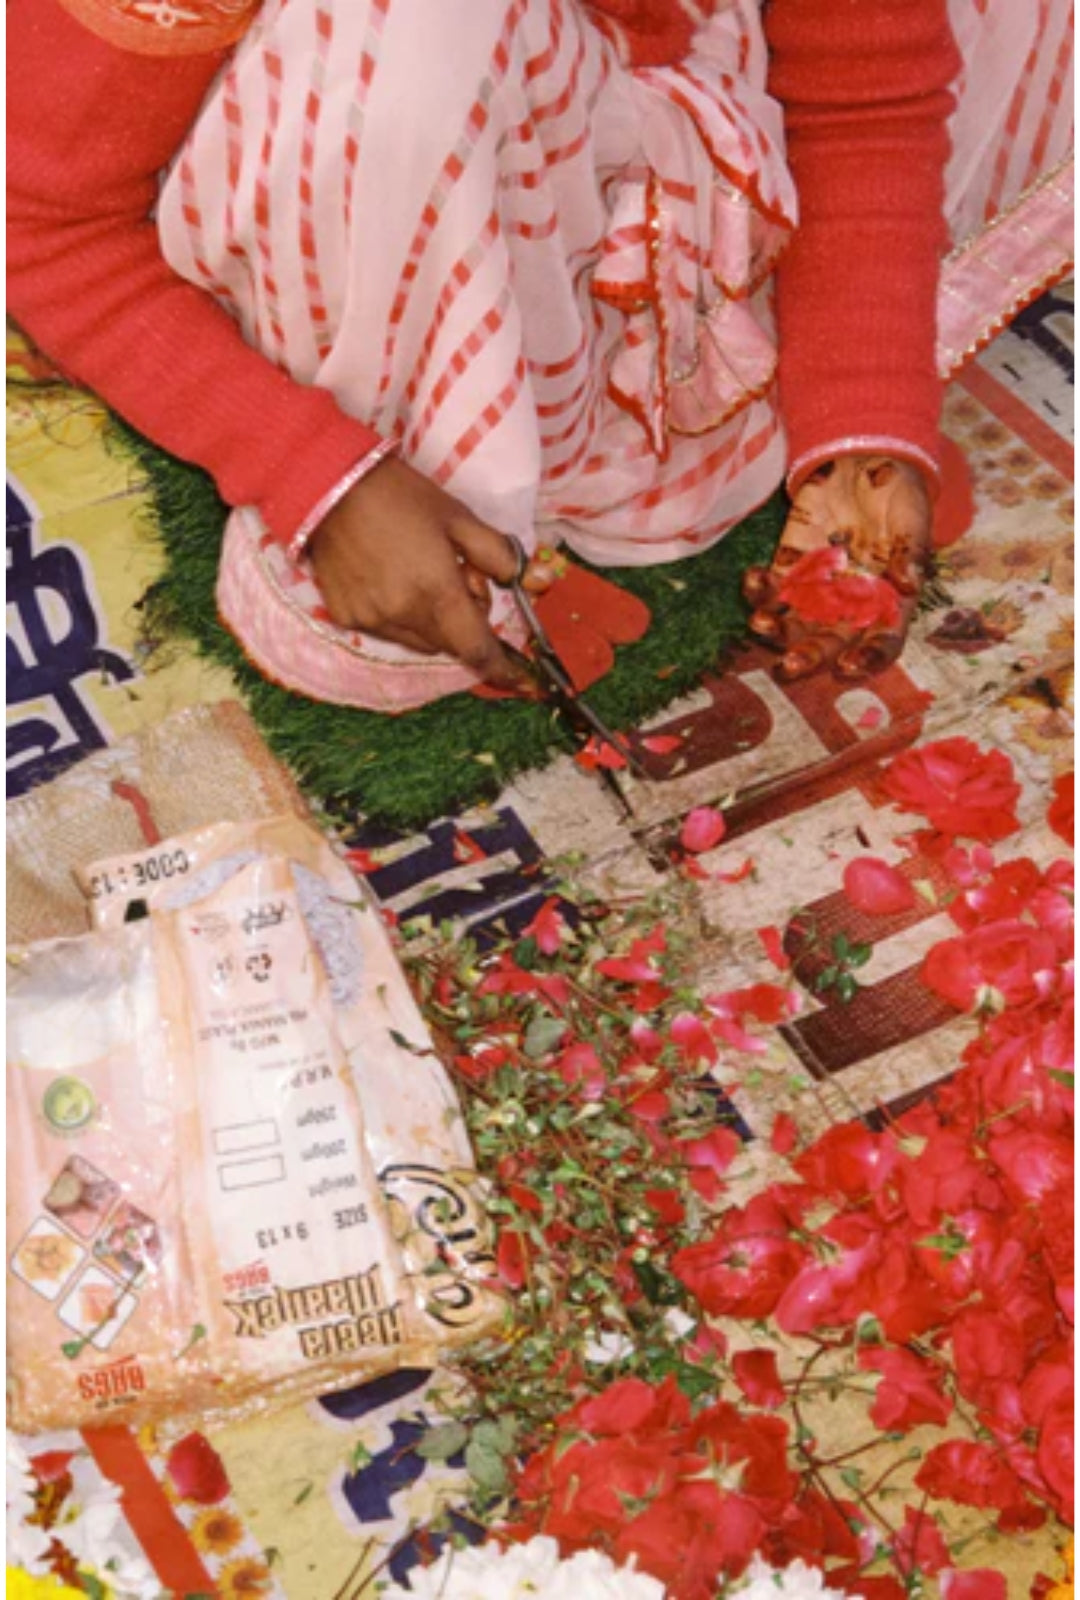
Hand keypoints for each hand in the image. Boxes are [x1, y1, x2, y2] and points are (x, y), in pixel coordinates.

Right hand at [308, 456, 527, 689]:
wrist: (329, 485)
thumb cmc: (401, 496)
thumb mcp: (459, 518)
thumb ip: (497, 555)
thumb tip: (534, 580)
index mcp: (437, 591)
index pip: (476, 648)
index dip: (501, 668)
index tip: (520, 679)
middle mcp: (403, 615)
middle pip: (450, 644)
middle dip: (465, 623)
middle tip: (460, 578)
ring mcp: (371, 619)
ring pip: (419, 642)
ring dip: (433, 624)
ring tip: (423, 578)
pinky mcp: (347, 616)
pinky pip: (388, 631)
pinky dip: (400, 617)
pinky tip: (392, 580)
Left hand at [743, 454, 932, 680]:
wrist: (864, 460)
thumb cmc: (898, 494)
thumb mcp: (912, 518)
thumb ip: (910, 552)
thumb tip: (910, 584)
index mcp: (889, 601)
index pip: (883, 641)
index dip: (868, 658)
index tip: (849, 665)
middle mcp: (851, 605)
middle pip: (831, 642)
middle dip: (810, 656)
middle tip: (788, 665)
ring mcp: (817, 590)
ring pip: (795, 624)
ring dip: (776, 630)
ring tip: (759, 623)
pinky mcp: (790, 569)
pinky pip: (771, 589)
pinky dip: (758, 589)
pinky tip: (750, 577)